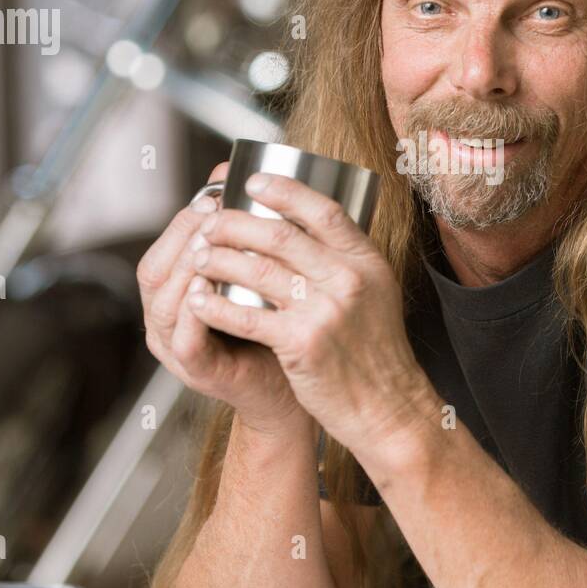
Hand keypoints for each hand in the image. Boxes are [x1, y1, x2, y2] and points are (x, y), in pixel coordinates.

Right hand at [136, 161, 311, 438]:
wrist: (296, 388)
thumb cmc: (277, 325)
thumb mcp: (258, 270)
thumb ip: (240, 229)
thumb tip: (229, 169)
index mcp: (176, 294)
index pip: (165, 247)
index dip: (185, 218)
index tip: (215, 193)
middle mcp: (166, 319)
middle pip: (155, 270)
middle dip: (183, 236)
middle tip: (215, 212)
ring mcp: (175, 347)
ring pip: (165, 300)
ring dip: (187, 267)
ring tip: (214, 240)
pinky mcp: (195, 370)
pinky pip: (184, 336)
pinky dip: (196, 309)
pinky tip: (213, 286)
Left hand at [183, 172, 440, 462]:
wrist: (387, 405)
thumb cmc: (376, 351)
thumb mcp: (376, 293)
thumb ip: (346, 261)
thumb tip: (305, 225)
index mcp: (367, 262)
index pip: (323, 211)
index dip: (284, 191)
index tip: (252, 182)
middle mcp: (348, 280)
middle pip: (281, 235)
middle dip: (236, 223)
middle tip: (211, 222)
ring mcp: (325, 312)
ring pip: (257, 271)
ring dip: (219, 259)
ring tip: (199, 255)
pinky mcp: (301, 344)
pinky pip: (246, 316)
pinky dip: (216, 305)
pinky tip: (199, 298)